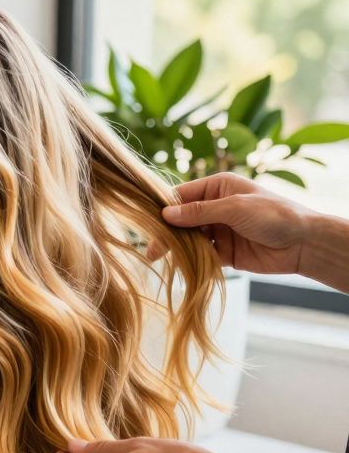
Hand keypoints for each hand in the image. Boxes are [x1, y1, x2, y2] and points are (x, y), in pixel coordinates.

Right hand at [157, 172, 311, 275]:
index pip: (182, 195)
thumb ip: (199, 212)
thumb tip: (166, 215)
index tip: (149, 222)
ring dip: (176, 246)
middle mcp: (216, 206)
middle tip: (152, 248)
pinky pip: (201, 254)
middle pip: (182, 218)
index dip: (164, 208)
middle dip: (166, 231)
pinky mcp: (224, 251)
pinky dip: (190, 259)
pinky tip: (180, 265)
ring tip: (158, 257)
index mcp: (218, 187)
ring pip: (189, 237)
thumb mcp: (235, 208)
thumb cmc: (274, 215)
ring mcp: (219, 229)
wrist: (303, 244)